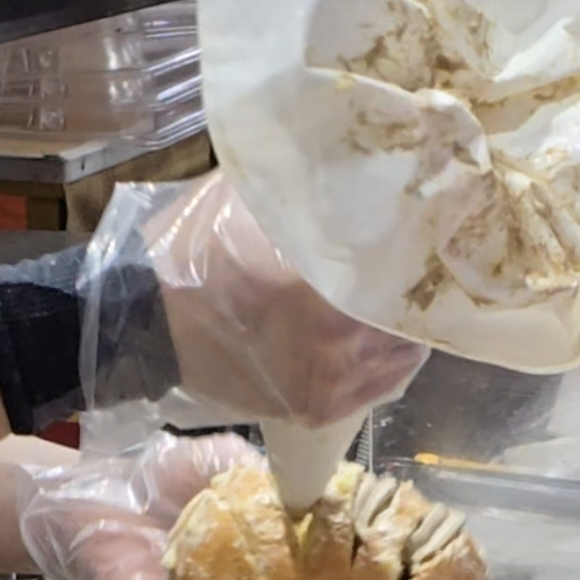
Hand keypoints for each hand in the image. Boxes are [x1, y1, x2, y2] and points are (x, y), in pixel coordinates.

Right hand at [147, 173, 427, 425]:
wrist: (151, 320)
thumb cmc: (202, 249)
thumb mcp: (257, 198)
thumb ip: (313, 190)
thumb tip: (363, 171)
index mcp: (327, 283)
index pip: (407, 270)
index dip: (422, 252)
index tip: (427, 235)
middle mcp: (341, 340)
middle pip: (412, 317)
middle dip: (414, 294)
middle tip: (415, 270)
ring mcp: (333, 383)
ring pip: (402, 358)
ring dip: (404, 332)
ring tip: (395, 306)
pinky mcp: (319, 408)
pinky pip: (377, 389)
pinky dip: (385, 365)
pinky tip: (376, 342)